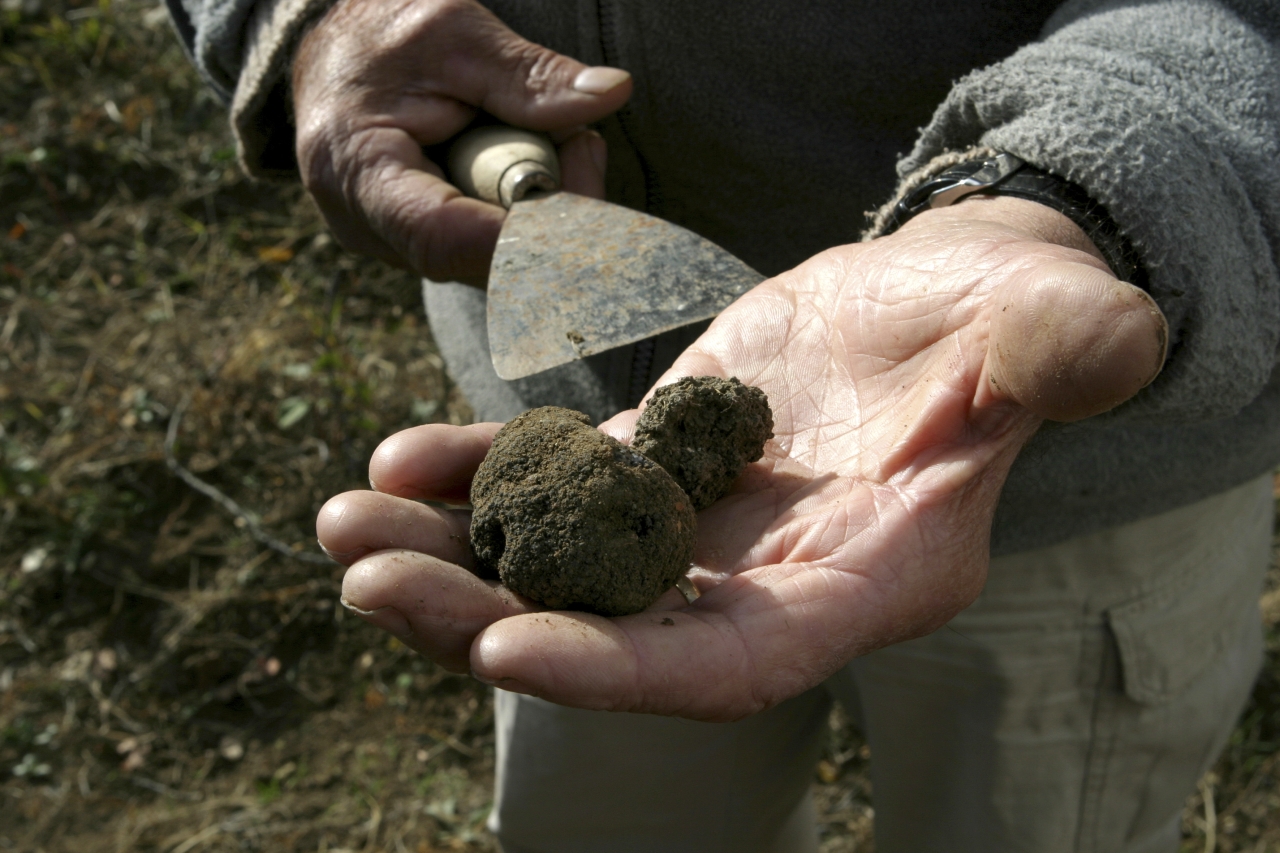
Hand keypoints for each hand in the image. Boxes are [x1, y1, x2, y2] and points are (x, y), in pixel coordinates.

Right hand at [291, 0, 631, 283]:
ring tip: (559, 145)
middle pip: (476, 261)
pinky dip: (526, 221)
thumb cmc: (386, 36)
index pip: (440, 236)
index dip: (517, 242)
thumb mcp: (457, 36)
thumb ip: (529, 74)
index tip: (583, 219)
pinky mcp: (417, 251)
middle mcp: (366, 227)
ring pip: (490, 266)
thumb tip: (611, 92)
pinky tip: (536, 172)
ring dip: (542, 219)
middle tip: (586, 147)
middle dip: (549, 221)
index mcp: (356, 169)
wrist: (338, 55)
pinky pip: (486, 256)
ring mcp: (391, 247)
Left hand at [318, 197, 1167, 720]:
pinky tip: (404, 457)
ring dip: (450, 554)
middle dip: (487, 619)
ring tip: (347, 522)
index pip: (734, 659)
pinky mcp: (658, 467)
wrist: (942, 306)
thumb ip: (1063, 351)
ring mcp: (704, 531)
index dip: (625, 668)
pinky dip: (479, 479)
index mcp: (860, 582)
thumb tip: (1107, 345)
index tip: (503, 653)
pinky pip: (557, 490)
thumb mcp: (1041, 331)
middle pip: (616, 631)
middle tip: (367, 579)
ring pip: (563, 568)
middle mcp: (767, 579)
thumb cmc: (1004, 325)